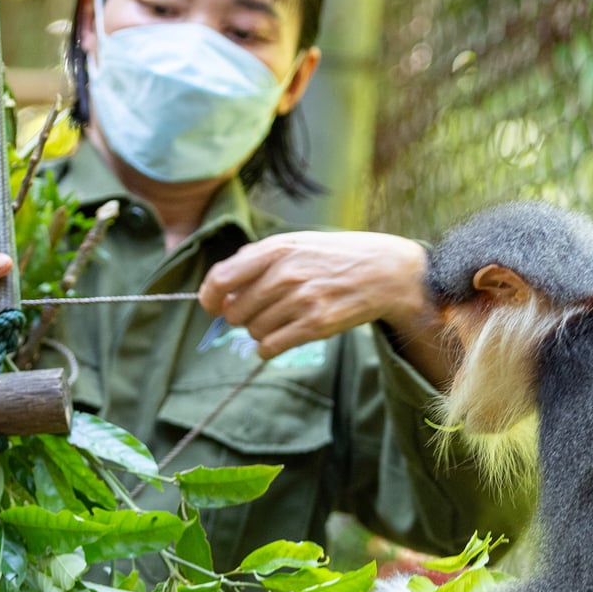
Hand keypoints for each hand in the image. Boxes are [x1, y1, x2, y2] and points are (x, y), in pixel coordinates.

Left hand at [199, 232, 450, 380]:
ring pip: (253, 331)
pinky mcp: (316, 325)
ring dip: (259, 331)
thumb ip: (255, 261)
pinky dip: (268, 348)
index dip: (209, 297)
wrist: (383, 271)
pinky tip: (281, 338)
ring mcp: (301, 301)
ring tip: (281, 319)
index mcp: (275, 249)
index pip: (221, 279)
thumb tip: (219, 291)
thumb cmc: (333, 256)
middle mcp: (285, 274)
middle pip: (235, 311)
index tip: (211, 305)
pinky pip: (271, 347)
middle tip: (260, 311)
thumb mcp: (294, 243)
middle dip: (240, 316)